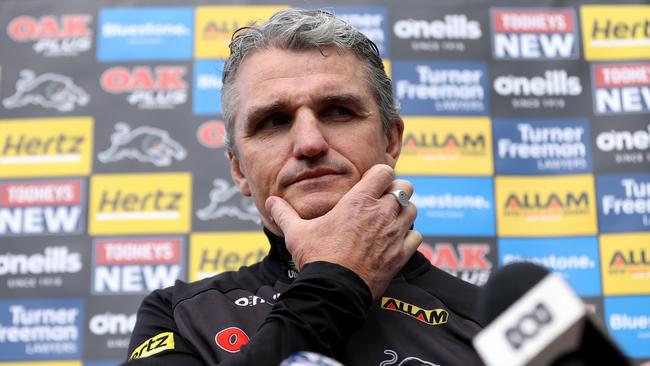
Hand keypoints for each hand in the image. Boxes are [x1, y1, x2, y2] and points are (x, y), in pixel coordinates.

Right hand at [265, 164, 421, 299]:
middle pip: (405, 187)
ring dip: (403, 213)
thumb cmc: (317, 258)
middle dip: (396, 191)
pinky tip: (397, 242)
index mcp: (359, 200)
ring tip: (390, 220)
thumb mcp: (297, 232)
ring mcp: (394, 233)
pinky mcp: (401, 254)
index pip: (385, 171)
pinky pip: (416, 237)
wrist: (334, 290)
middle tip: (383, 201)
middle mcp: (381, 212)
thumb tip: (271, 202)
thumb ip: (285, 213)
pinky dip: (409, 237)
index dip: (381, 174)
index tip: (373, 183)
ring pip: (412, 210)